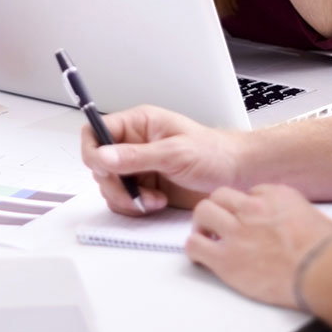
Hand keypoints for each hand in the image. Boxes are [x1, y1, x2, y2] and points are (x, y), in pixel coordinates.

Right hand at [79, 104, 245, 215]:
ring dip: (127, 198)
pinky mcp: (145, 188)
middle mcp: (134, 145)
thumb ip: (136, 156)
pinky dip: (135, 207)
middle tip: (135, 193)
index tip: (104, 168)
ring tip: (153, 200)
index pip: (96, 131)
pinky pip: (124, 200)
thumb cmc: (214, 154)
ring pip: (109, 185)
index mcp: (139, 124)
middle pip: (99, 164)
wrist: (237, 176)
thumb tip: (103, 155)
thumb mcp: (175, 153)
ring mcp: (139, 168)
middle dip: (114, 183)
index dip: (93, 150)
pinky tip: (156, 203)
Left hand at [185, 184, 331, 309]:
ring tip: (207, 237)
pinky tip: (202, 257)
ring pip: (202, 213)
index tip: (248, 218)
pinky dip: (194, 250)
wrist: (325, 270)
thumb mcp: (322, 221)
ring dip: (202, 225)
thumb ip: (310, 220)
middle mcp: (252, 209)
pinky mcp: (226, 259)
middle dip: (218, 209)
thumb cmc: (330, 251)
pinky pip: (194, 246)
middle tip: (218, 223)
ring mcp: (236, 232)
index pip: (250, 192)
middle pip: (220, 196)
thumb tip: (328, 228)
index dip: (246, 206)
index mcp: (276, 195)